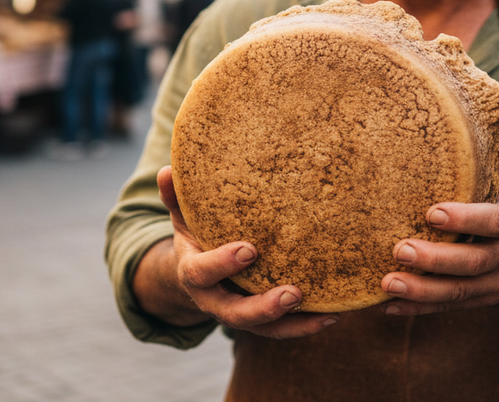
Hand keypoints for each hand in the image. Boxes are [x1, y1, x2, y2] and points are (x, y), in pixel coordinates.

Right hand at [145, 166, 338, 337]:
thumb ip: (176, 197)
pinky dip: (305, 326)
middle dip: (263, 307)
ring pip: (263, 329)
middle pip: (235, 314)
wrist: (198, 275)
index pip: (202, 273)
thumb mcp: (183, 217)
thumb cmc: (197, 236)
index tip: (249, 250)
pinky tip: (332, 315)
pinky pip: (282, 329)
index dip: (223, 265)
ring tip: (323, 313)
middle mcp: (214, 300)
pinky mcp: (260, 321)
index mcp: (193, 272)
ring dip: (292, 324)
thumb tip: (166, 169)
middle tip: (292, 293)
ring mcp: (238, 313)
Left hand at [380, 160, 498, 314]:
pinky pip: (449, 308)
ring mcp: (496, 284)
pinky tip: (390, 305)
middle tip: (399, 250)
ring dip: (422, 290)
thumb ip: (489, 159)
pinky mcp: (482, 301)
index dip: (466, 218)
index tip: (432, 212)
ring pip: (460, 292)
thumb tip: (464, 112)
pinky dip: (419, 309)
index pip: (494, 222)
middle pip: (473, 262)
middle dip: (435, 259)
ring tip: (388, 282)